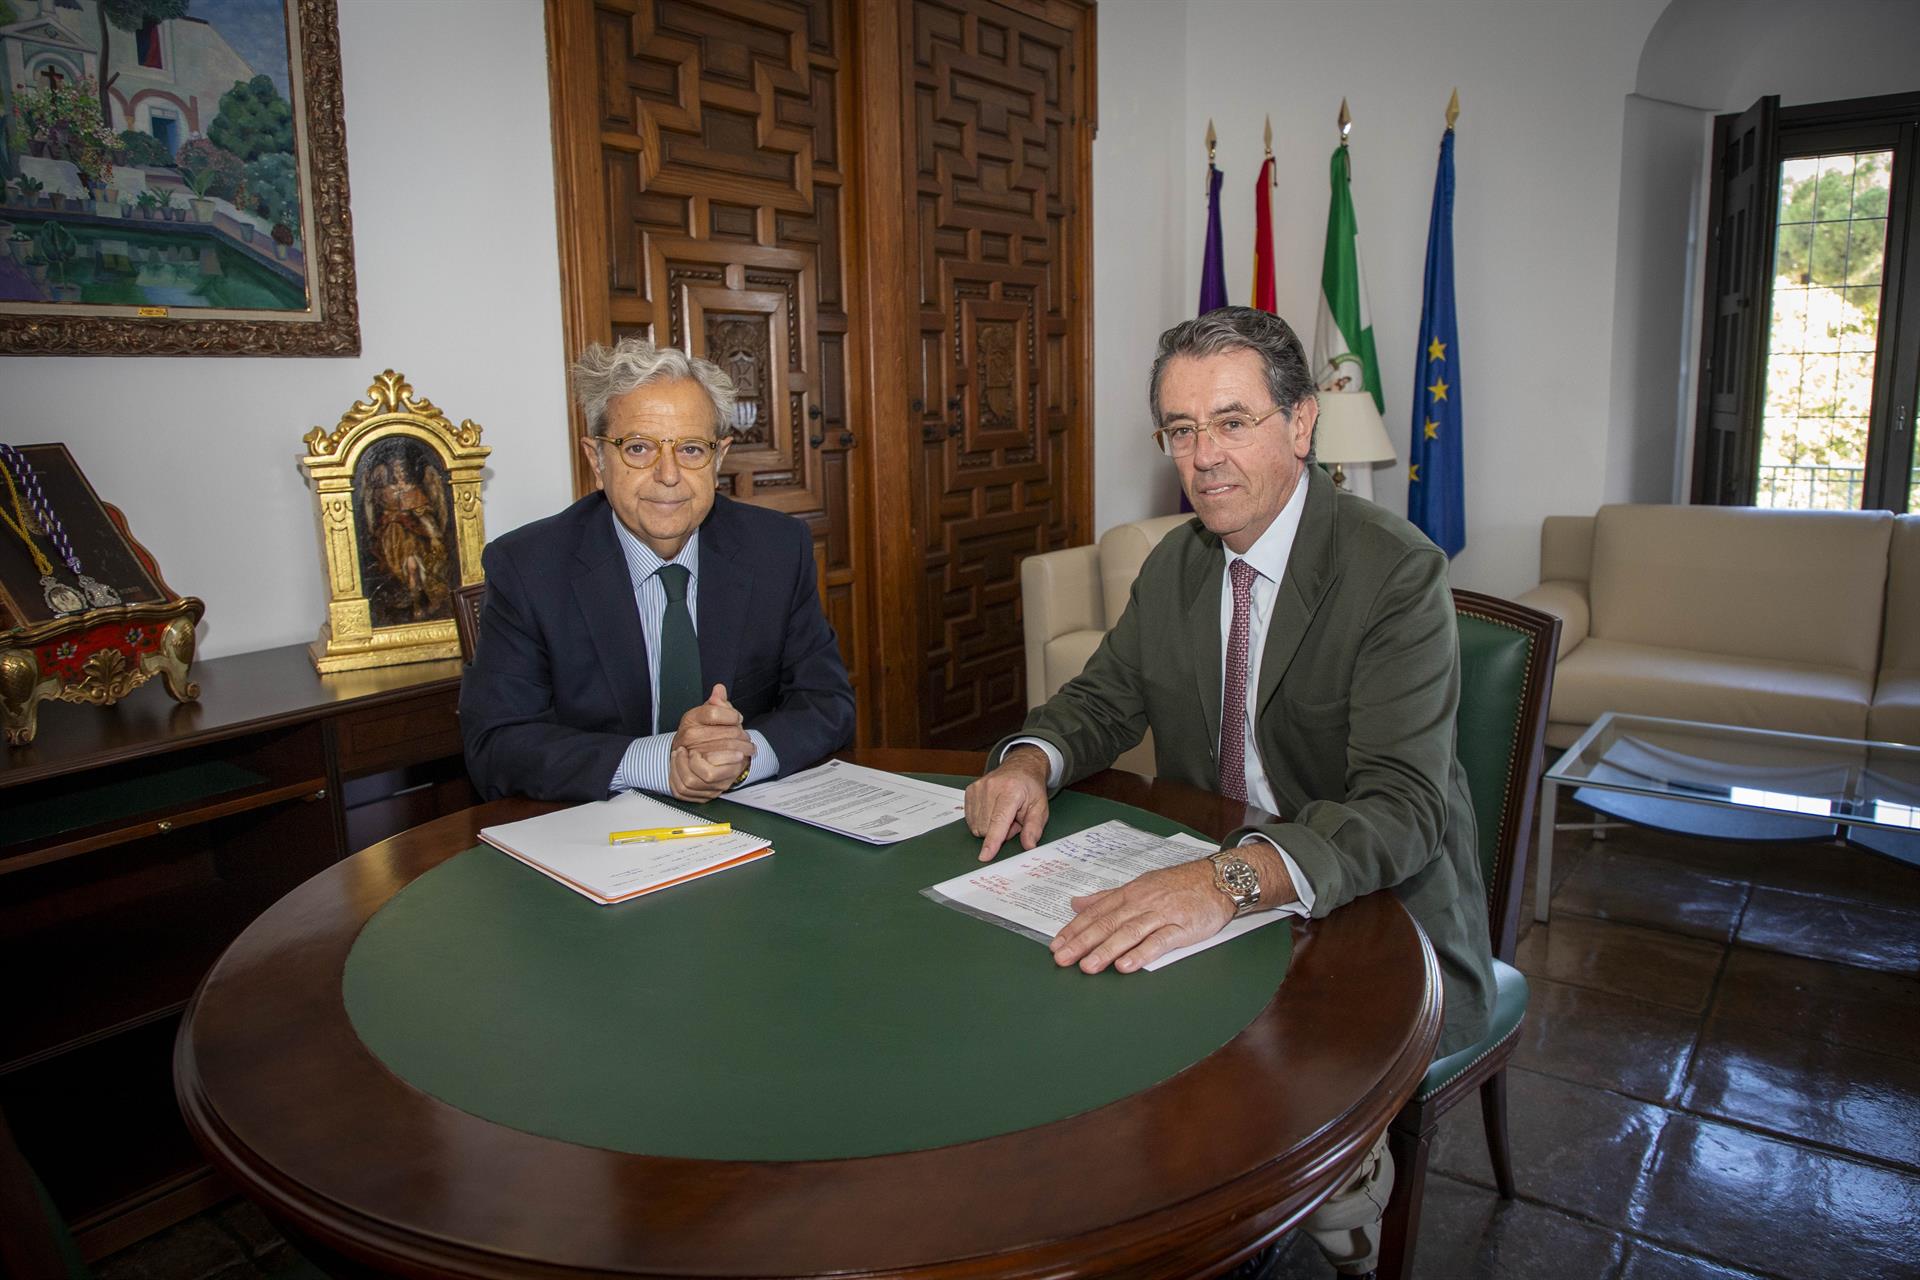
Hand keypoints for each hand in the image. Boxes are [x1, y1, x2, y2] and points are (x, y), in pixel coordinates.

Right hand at [668, 684, 753, 800]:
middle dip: (742, 735)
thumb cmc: (700, 732)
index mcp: (691, 718)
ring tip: (749, 749)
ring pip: (725, 750)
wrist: (685, 756)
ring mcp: (690, 753)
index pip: (714, 712)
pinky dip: (735, 764)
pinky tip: (741, 760)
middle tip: (748, 739)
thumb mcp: (707, 714)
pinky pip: (720, 769)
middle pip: (725, 732)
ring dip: (742, 750)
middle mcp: (688, 735)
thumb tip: (719, 689)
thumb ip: (716, 703)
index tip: (738, 719)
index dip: (731, 715)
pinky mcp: (696, 771)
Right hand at [965, 746, 1051, 860]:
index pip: (999, 820)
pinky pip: (971, 820)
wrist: (1021, 768)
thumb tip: (1029, 845)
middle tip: (1013, 820)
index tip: (985, 856)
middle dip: (1000, 832)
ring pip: (977, 826)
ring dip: (990, 827)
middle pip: (987, 827)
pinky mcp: (970, 791)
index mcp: (1011, 791)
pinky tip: (992, 811)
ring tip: (1003, 814)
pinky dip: (982, 821)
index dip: (992, 840)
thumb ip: (1034, 828)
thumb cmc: (1030, 789)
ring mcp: (978, 788)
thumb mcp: (1040, 808)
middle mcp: (992, 787)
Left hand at [1050, 859, 1234, 973]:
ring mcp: (1162, 915)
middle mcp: (1142, 902)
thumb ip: (1107, 897)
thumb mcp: (1140, 885)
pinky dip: (1141, 953)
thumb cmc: (1179, 884)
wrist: (1219, 879)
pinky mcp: (1182, 928)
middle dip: (1082, 942)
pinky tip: (1126, 965)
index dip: (1075, 929)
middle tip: (1062, 958)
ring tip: (1088, 966)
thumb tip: (1076, 903)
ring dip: (1106, 950)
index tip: (1057, 944)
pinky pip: (1159, 941)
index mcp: (1130, 893)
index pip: (1097, 912)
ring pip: (1129, 933)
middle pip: (1108, 923)